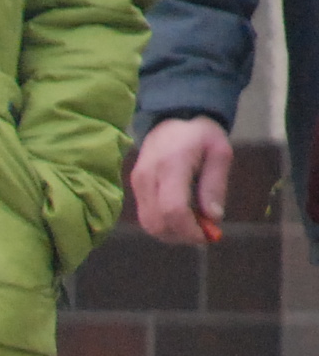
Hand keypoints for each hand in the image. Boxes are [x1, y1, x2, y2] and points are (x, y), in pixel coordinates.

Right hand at [129, 115, 231, 246]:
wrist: (172, 119)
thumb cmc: (200, 135)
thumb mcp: (220, 153)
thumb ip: (215, 185)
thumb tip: (213, 218)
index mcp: (172, 165)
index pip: (173, 210)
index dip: (190, 230)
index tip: (208, 235)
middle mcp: (148, 177)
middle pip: (158, 222)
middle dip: (181, 235)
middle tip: (203, 233)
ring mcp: (137, 183)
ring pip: (149, 224)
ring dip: (172, 233)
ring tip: (193, 225)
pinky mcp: (135, 188)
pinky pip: (146, 216)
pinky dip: (164, 225)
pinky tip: (181, 218)